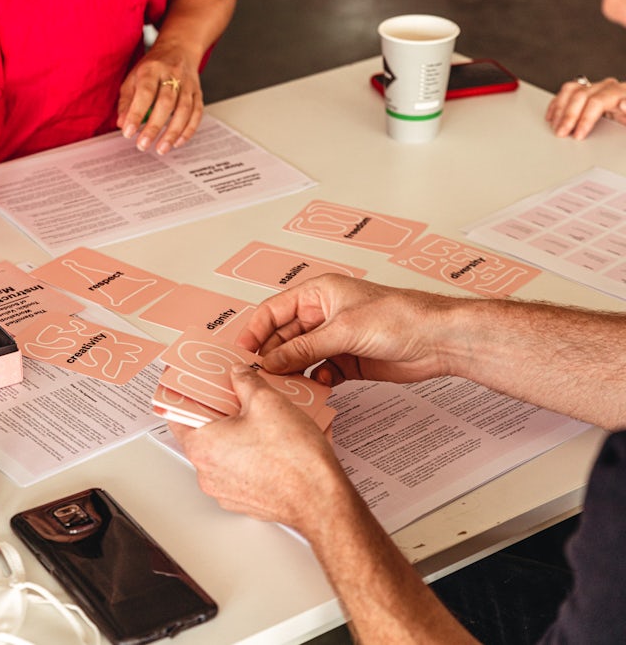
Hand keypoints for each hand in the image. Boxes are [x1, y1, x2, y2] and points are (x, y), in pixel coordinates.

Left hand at [116, 40, 202, 155]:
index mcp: (151, 69)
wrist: (179, 48)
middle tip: (143, 145)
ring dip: (172, 132)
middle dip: (154, 127)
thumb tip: (122, 124)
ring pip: (184, 110)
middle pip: (166, 103)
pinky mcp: (198, 92)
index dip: (136, 114)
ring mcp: (188, 84)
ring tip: (161, 149)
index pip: (144, 93)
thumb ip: (127, 101)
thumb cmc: (153, 66)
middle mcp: (172, 75)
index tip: (128, 132)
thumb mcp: (133, 77)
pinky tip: (178, 142)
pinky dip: (188, 130)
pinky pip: (197, 113)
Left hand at [167, 365, 347, 532]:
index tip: (192, 384)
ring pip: (222, 452)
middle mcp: (207, 472)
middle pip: (202, 432)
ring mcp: (224, 489)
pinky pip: (238, 470)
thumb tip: (239, 374)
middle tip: (235, 394)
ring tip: (258, 417)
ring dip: (235, 434)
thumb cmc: (294, 459)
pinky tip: (269, 441)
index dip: (185, 395)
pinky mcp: (244, 499)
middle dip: (218, 411)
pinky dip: (248, 455)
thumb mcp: (268, 401)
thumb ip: (246, 381)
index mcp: (203, 446)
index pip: (177, 415)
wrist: (321, 500)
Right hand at [235, 274, 453, 384]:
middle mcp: (323, 315)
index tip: (244, 351)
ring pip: (300, 357)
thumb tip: (271, 361)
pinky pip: (319, 372)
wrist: (436, 340)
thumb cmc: (398, 317)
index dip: (256, 330)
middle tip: (263, 375)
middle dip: (273, 355)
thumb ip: (304, 348)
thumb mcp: (342, 330)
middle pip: (284, 337)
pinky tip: (317, 386)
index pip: (274, 310)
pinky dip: (314, 381)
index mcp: (318, 294)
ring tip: (285, 385)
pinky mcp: (347, 361)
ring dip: (292, 371)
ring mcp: (334, 339)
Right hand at [545, 76, 625, 139]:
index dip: (585, 119)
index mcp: (622, 92)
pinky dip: (557, 104)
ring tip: (556, 127)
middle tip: (562, 134)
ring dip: (560, 110)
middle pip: (581, 96)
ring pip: (571, 91)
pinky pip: (566, 92)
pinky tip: (553, 117)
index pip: (597, 101)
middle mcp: (608, 87)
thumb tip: (623, 104)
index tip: (578, 135)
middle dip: (569, 117)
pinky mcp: (586, 91)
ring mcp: (596, 87)